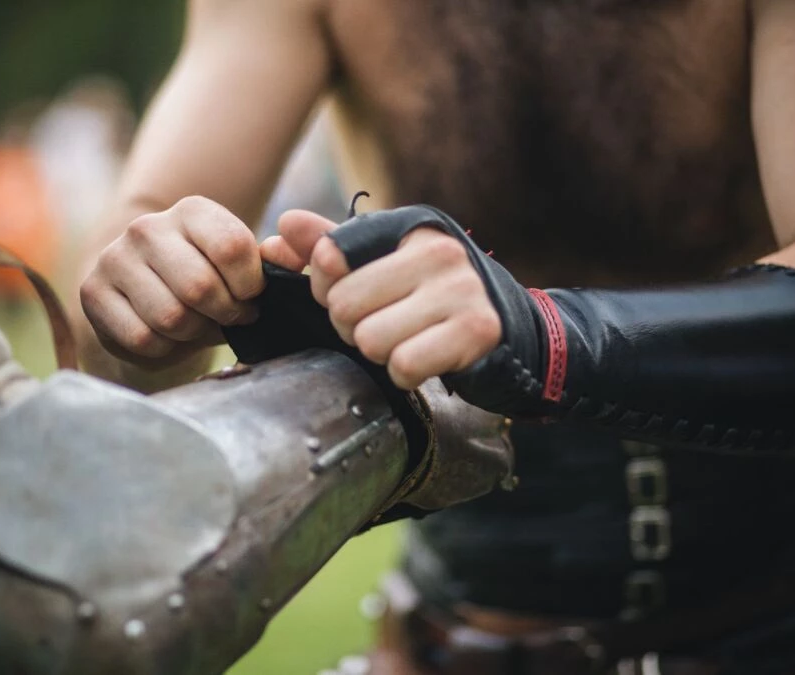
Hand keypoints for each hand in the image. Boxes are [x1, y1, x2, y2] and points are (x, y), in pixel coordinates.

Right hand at [80, 196, 264, 365]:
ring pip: (170, 317)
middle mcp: (147, 227)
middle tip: (226, 318)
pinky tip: (166, 336)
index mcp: (193, 211)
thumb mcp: (241, 271)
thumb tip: (286, 260)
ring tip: (195, 326)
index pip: (233, 248)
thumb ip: (270, 266)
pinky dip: (163, 349)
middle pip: (200, 287)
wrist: (150, 305)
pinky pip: (142, 338)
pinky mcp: (92, 292)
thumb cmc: (208, 286)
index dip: (250, 287)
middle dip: (223, 315)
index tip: (249, 298)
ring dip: (192, 334)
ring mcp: (115, 258)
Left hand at [260, 210, 500, 389]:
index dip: (329, 289)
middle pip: (343, 306)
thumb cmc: (432, 297)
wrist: (510, 330)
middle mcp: (437, 252)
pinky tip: (424, 359)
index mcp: (409, 229)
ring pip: (370, 340)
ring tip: (405, 341)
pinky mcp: (476, 331)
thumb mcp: (384, 265)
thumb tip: (283, 225)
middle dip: (352, 328)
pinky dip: (405, 373)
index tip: (357, 297)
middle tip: (383, 326)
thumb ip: (333, 247)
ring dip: (380, 353)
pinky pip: (404, 365)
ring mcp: (461, 290)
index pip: (331, 256)